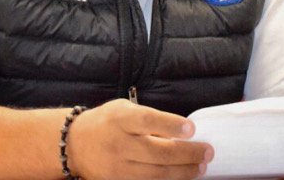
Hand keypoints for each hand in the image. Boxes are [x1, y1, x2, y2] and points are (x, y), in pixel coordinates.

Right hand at [67, 99, 213, 179]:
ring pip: (156, 174)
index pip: (148, 121)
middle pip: (158, 153)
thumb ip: (149, 119)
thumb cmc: (107, 122)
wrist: (76, 145)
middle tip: (207, 152)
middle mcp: (118, 144)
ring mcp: (118, 167)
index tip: (192, 129)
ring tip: (200, 167)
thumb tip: (183, 133)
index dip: (171, 125)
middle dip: (188, 154)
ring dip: (183, 172)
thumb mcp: (124, 110)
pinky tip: (181, 177)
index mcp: (120, 119)